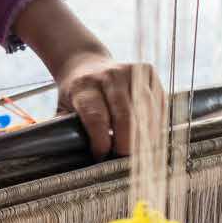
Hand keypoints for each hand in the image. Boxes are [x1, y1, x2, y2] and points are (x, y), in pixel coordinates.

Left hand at [10, 0, 163, 159]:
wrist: (87, 63)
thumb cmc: (76, 95)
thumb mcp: (62, 109)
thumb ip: (63, 131)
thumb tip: (65, 156)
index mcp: (83, 87)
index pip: (96, 117)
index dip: (101, 140)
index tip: (101, 156)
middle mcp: (108, 76)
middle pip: (125, 115)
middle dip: (127, 143)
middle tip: (124, 159)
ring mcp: (130, 71)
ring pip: (146, 110)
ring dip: (145, 135)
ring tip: (139, 151)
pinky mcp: (147, 72)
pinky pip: (159, 102)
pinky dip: (157, 121)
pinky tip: (149, 134)